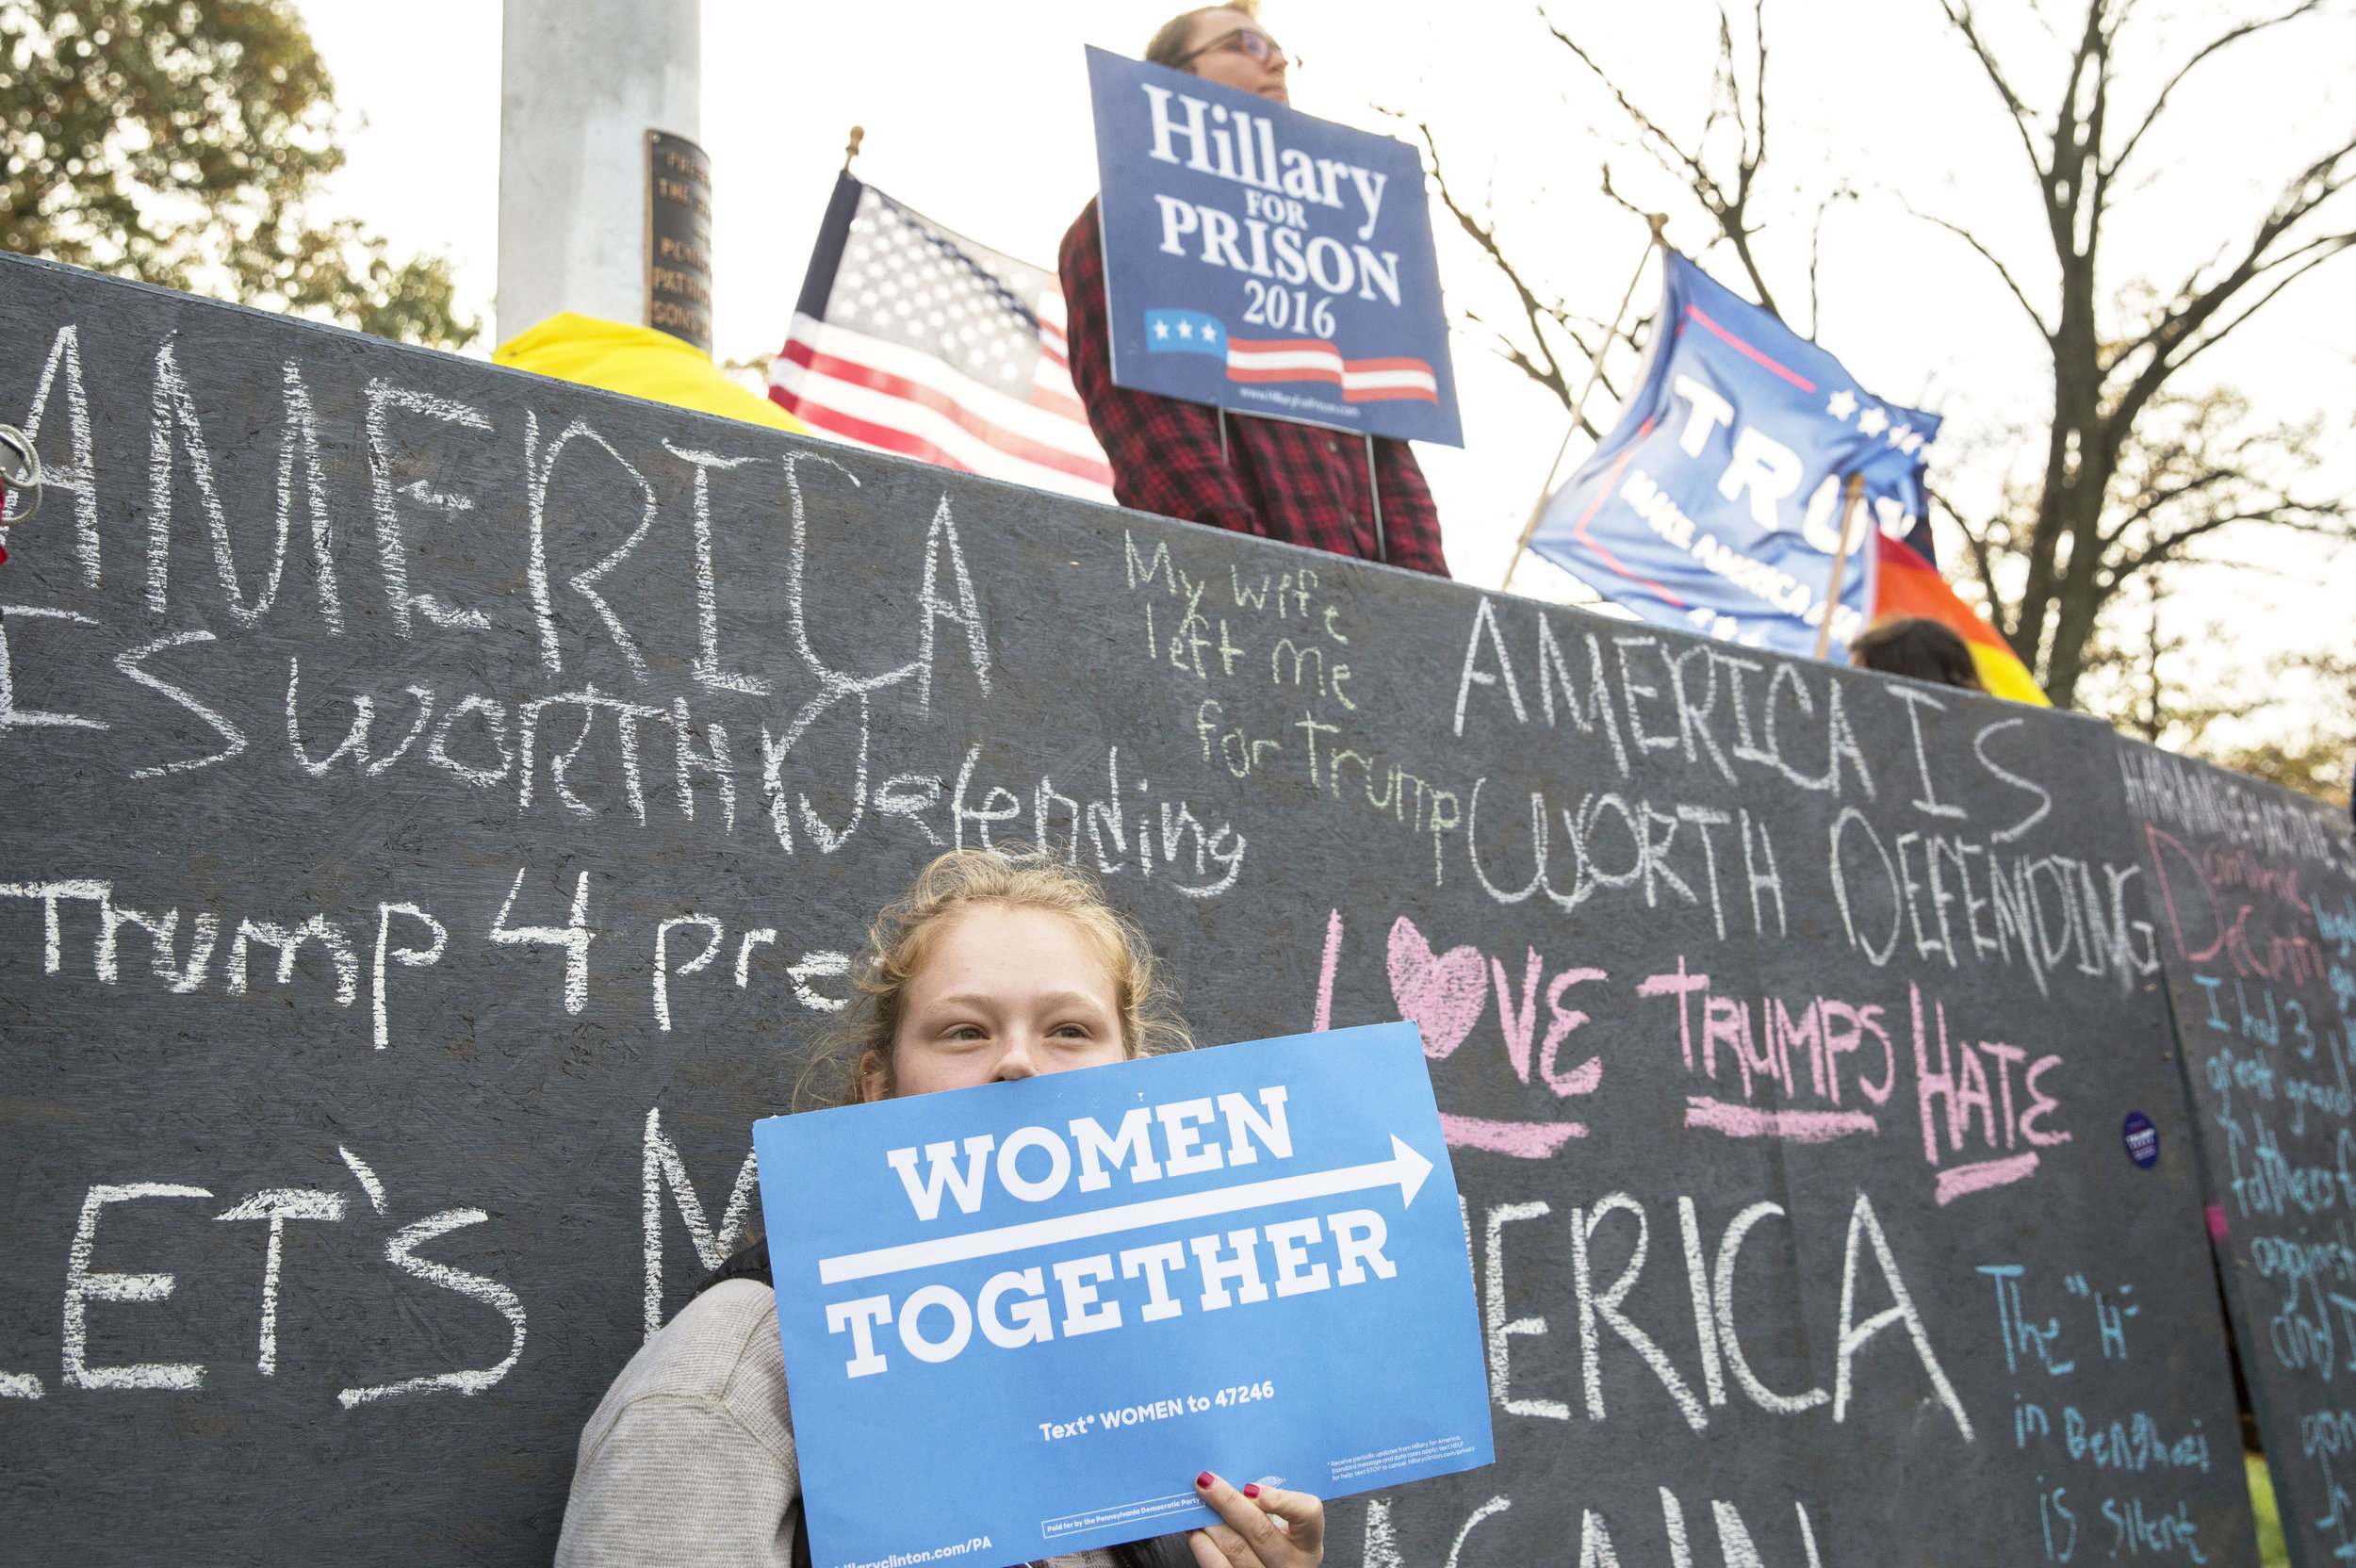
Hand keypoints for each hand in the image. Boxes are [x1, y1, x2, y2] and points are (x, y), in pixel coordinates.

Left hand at [1187, 1471, 1323, 1567]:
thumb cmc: (1277, 1543)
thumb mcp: (1287, 1526)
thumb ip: (1270, 1505)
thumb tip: (1233, 1475)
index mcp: (1308, 1543)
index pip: (1308, 1514)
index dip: (1281, 1499)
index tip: (1252, 1487)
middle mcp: (1293, 1564)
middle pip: (1260, 1530)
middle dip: (1229, 1501)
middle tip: (1206, 1481)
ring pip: (1235, 1547)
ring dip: (1211, 1522)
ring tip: (1197, 1504)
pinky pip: (1218, 1566)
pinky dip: (1203, 1545)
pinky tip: (1196, 1530)